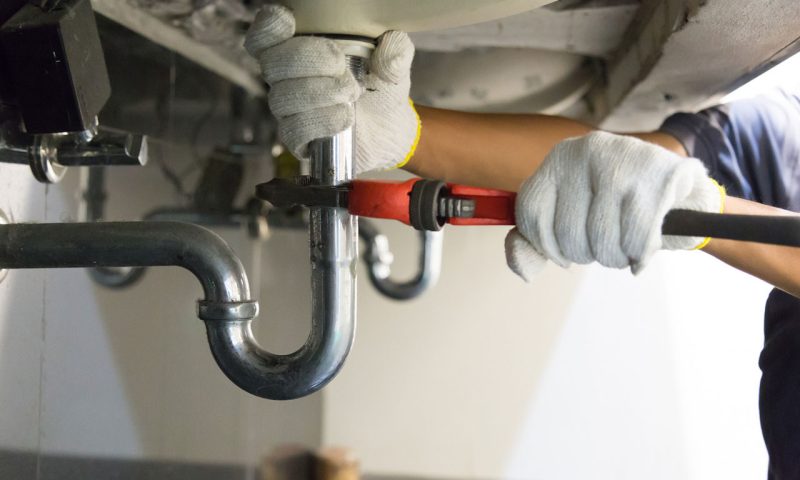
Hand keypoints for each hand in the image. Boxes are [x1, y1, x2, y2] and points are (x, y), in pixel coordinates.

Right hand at [244, 5, 420, 174]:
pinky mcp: (297, 138)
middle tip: (341, 66)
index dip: (268, 29)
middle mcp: (287, 78)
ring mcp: (289, 109)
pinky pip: (293, 130)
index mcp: (300, 49)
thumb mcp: (392, 64)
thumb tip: (390, 47)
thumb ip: (394, 50)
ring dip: (319, 93)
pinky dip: (321, 122)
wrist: (390, 128)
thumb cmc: (381, 88)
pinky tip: (344, 118)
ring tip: (351, 94)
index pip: (265, 38)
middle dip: (307, 60)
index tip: (289, 23)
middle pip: (272, 63)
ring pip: (283, 98)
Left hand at [505, 131, 724, 279]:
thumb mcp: (570, 218)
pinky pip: (635, 239)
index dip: (545, 245)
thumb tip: (524, 269)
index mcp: (559, 158)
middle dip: (586, 253)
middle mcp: (586, 150)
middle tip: (604, 244)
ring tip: (624, 244)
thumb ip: (535, 244)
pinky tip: (643, 248)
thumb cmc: (617, 209)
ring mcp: (622, 159)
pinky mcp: (658, 175)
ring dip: (615, 257)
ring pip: (601, 239)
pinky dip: (639, 255)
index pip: (531, 212)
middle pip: (566, 232)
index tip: (563, 253)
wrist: (681, 190)